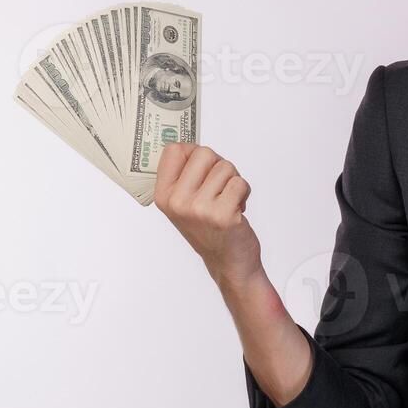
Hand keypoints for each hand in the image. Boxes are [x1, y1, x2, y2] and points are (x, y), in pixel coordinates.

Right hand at [153, 143, 260, 284]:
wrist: (228, 262)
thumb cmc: (209, 228)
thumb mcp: (183, 203)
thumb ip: (183, 175)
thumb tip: (187, 146)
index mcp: (163, 195)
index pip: (174, 150)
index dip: (193, 153)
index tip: (201, 168)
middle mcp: (177, 202)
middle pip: (203, 153)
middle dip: (218, 166)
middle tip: (218, 187)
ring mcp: (199, 209)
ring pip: (225, 167)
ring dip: (233, 181)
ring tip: (227, 200)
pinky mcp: (222, 215)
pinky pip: (240, 183)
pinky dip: (244, 192)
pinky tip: (236, 209)